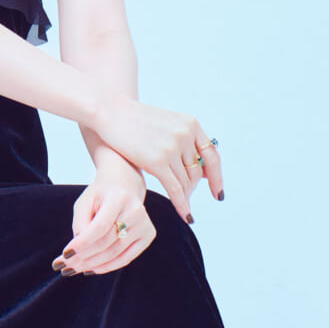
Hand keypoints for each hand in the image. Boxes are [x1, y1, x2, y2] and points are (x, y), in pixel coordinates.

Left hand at [51, 155, 154, 276]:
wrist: (125, 186)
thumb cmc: (101, 195)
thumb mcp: (85, 201)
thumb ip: (79, 223)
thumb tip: (76, 250)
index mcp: (119, 197)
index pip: (100, 227)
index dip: (82, 243)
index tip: (65, 254)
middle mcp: (136, 211)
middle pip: (106, 242)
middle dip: (83, 257)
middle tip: (65, 265)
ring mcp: (145, 224)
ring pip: (114, 253)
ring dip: (91, 265)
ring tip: (73, 269)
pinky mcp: (148, 235)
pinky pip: (126, 258)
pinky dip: (107, 267)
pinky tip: (90, 269)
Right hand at [91, 93, 223, 221]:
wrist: (110, 112)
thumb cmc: (135, 121)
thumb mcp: (167, 124)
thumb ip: (185, 141)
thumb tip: (202, 169)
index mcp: (191, 124)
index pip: (212, 156)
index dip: (216, 177)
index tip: (218, 193)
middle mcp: (186, 135)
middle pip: (198, 172)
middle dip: (193, 187)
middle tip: (186, 196)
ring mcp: (172, 148)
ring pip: (188, 182)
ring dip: (186, 196)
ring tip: (181, 203)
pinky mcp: (157, 162)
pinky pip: (176, 190)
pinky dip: (182, 205)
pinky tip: (186, 215)